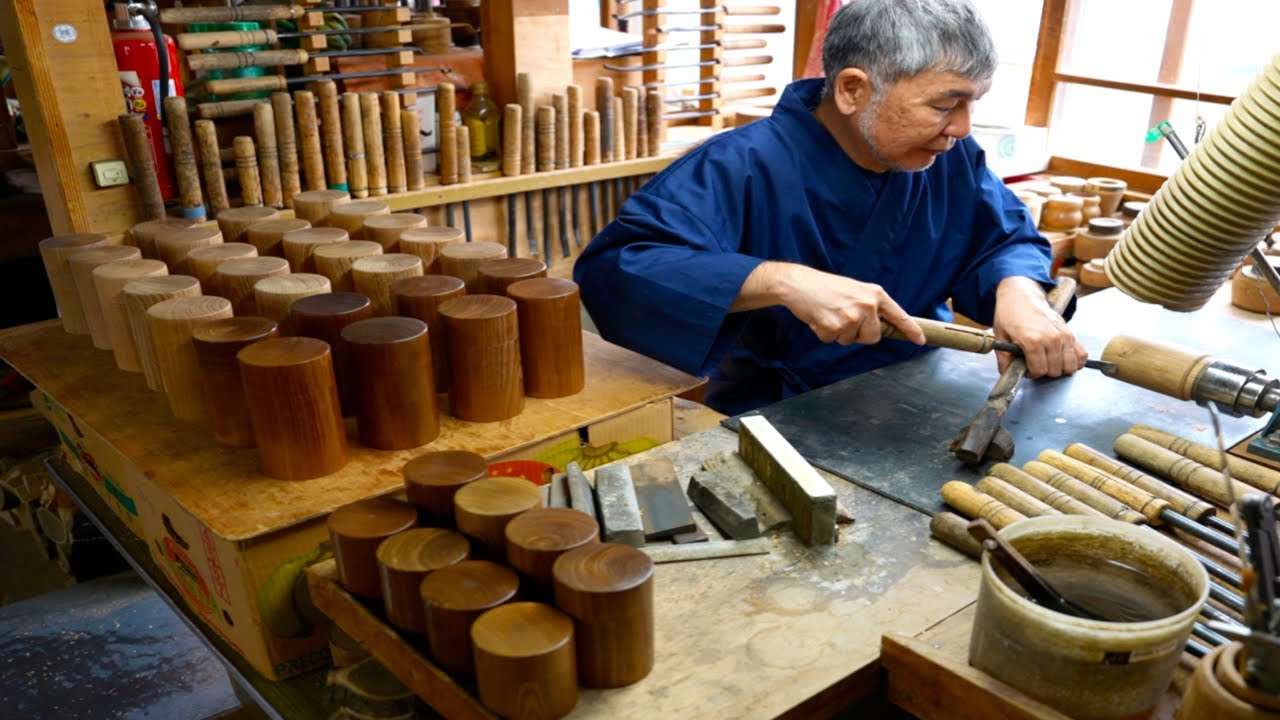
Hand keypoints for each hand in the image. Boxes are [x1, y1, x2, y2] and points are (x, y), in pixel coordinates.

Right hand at [733, 262, 925, 345]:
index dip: (910, 330)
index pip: (898, 315)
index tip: (920, 340)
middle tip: (843, 317)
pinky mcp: (835, 328)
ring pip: (851, 340)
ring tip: (829, 314)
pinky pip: (833, 341)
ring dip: (839, 333)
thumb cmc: (825, 287)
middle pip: (873, 337)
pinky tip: (820, 318)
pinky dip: (825, 334)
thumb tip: (878, 327)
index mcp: (874, 294)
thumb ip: (870, 306)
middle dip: (859, 334)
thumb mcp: (854, 290)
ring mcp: (851, 317)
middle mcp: (867, 305)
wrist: (799, 284)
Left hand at [992, 276, 1087, 376]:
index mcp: (1032, 340)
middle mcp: (1051, 338)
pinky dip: (1075, 361)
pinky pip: (1082, 355)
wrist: (1022, 296)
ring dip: (1060, 368)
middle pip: (1055, 371)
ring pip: (1070, 366)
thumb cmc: (1010, 316)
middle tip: (1036, 363)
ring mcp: (1063, 335)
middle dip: (1044, 371)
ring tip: (1049, 362)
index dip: (1031, 373)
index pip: (1039, 370)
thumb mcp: (1000, 337)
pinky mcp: (1071, 333)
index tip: (1026, 367)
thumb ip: (1004, 359)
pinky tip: (1064, 360)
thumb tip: (1008, 374)